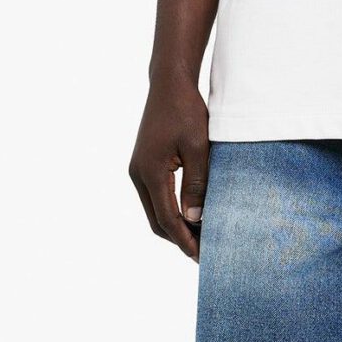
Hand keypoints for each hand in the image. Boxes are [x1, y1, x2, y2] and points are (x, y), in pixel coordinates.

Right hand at [129, 74, 209, 258]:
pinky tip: (190, 215)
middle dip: (179, 239)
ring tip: (199, 238)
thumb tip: (196, 219)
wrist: (169, 85)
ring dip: (174, 227)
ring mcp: (138, 170)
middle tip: (203, 253)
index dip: (185, 239)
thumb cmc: (187, 111)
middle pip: (156, 221)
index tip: (202, 256)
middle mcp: (138, 174)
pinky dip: (170, 212)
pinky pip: (155, 198)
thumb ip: (197, 184)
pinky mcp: (143, 165)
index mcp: (150, 172)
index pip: (167, 218)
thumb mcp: (199, 148)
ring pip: (154, 211)